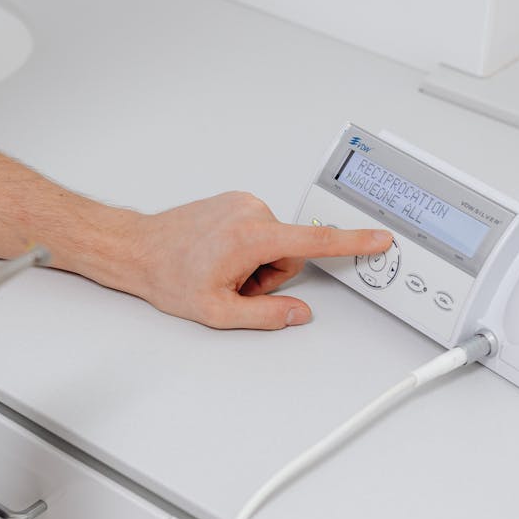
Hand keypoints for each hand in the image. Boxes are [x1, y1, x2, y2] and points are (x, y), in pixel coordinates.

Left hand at [131, 191, 391, 329]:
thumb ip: (266, 316)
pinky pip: (259, 230)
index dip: (353, 242)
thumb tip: (299, 313)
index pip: (315, 242)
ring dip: (256, 263)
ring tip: (222, 270)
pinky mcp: (235, 201)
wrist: (138, 250)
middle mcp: (251, 211)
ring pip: (274, 243)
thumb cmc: (168, 275)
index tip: (380, 238)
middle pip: (290, 252)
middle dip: (269, 275)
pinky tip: (218, 256)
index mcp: (252, 237)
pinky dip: (246, 248)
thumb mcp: (219, 312)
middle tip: (234, 284)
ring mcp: (242, 203)